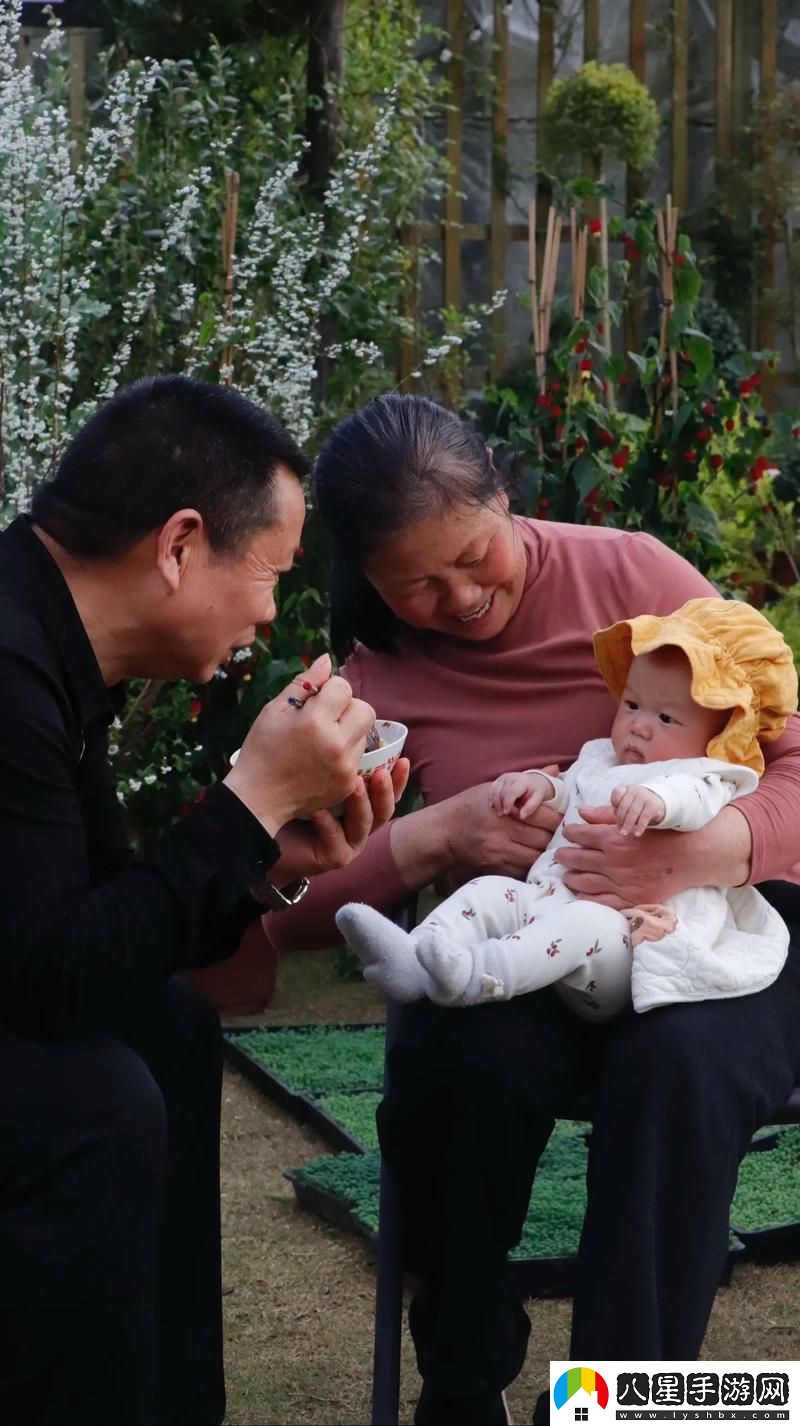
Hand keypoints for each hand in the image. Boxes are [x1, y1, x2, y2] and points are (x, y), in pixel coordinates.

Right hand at [223, 653, 374, 834]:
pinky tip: (322, 759)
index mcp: (315, 722)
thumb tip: (328, 660)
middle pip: (365, 709)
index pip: (343, 687)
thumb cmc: (262, 749)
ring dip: (348, 730)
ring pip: (364, 733)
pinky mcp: (349, 783)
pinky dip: (345, 752)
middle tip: (326, 717)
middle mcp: (336, 744)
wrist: (259, 798)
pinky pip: (358, 756)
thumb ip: (304, 683)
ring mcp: (346, 767)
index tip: (314, 701)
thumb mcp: (275, 710)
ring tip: (322, 740)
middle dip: (348, 707)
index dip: (329, 690)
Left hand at [270, 755, 410, 883]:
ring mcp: (350, 842)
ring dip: (362, 802)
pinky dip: (328, 823)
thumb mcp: (316, 773)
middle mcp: (361, 823)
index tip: (403, 759)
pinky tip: (318, 809)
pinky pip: (336, 838)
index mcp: (362, 803)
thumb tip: (347, 724)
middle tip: (381, 773)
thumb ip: (335, 757)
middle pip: (385, 808)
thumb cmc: (289, 800)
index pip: (388, 790)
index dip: (398, 777)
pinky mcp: (335, 856)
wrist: (267, 835)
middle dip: (386, 790)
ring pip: (366, 823)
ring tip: (354, 783)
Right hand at [443, 780, 561, 879]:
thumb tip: (555, 769)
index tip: (563, 818)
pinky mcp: (496, 868)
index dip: (558, 819)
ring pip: (536, 858)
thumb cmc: (470, 806)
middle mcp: (502, 833)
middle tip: (561, 834)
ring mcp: (498, 853)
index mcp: (504, 810)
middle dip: (555, 837)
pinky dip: (532, 864)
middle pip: (543, 840)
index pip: (543, 817)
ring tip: (550, 846)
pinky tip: (534, 857)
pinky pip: (524, 869)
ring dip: (545, 852)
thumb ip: (527, 781)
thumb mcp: (495, 787)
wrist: (444, 833)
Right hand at [490, 770, 554, 819]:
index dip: (507, 803)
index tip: (506, 813)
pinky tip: (494, 807)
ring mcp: (504, 777)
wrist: (533, 780)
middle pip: (501, 792)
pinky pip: (492, 790)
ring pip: (495, 791)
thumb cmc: (535, 792)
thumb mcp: (538, 799)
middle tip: (505, 814)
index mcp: (522, 781)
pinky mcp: (499, 779)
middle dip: (501, 804)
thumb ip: (530, 808)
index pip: (511, 792)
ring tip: (499, 812)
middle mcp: (512, 777)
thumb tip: (521, 816)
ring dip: (495, 803)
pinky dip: (492, 799)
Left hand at [554, 803, 687, 908]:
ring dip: (571, 877)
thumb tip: (581, 812)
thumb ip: (605, 815)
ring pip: (584, 882)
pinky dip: (587, 897)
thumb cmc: (664, 834)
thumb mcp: (635, 818)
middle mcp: (613, 862)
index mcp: (613, 839)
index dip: (570, 834)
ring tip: (566, 875)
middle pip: (577, 859)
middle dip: (564, 856)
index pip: (580, 835)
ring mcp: (620, 883)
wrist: (691, 857)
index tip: (568, 834)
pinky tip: (580, 893)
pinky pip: (601, 901)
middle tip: (559, 855)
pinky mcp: (630, 899)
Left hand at [611, 783, 665, 836]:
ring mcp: (645, 797)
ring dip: (628, 824)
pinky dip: (640, 826)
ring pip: (633, 812)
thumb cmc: (637, 805)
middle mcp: (635, 790)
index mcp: (627, 789)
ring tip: (624, 833)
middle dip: (620, 819)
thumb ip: (620, 809)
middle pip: (624, 806)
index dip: (614, 803)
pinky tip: (637, 833)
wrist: (658, 802)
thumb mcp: (627, 803)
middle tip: (619, 830)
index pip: (617, 793)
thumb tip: (619, 824)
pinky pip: (644, 817)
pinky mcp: (653, 805)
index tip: (615, 813)